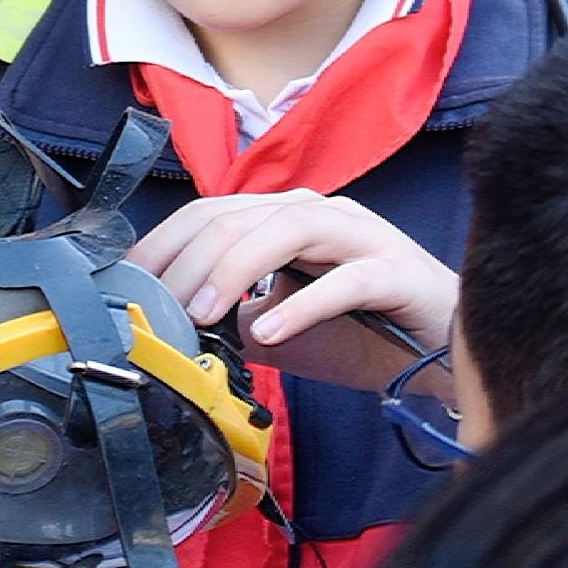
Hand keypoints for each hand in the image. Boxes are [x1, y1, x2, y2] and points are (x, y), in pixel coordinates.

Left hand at [130, 191, 456, 390]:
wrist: (441, 354)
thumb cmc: (361, 333)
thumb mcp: (278, 328)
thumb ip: (231, 322)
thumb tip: (171, 334)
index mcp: (286, 218)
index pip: (209, 213)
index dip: (162, 246)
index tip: (126, 289)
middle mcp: (321, 214)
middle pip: (238, 216)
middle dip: (187, 263)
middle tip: (157, 313)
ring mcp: (362, 237)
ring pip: (288, 229)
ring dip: (234, 270)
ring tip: (202, 314)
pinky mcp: (397, 272)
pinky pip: (345, 280)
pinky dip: (302, 305)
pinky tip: (271, 333)